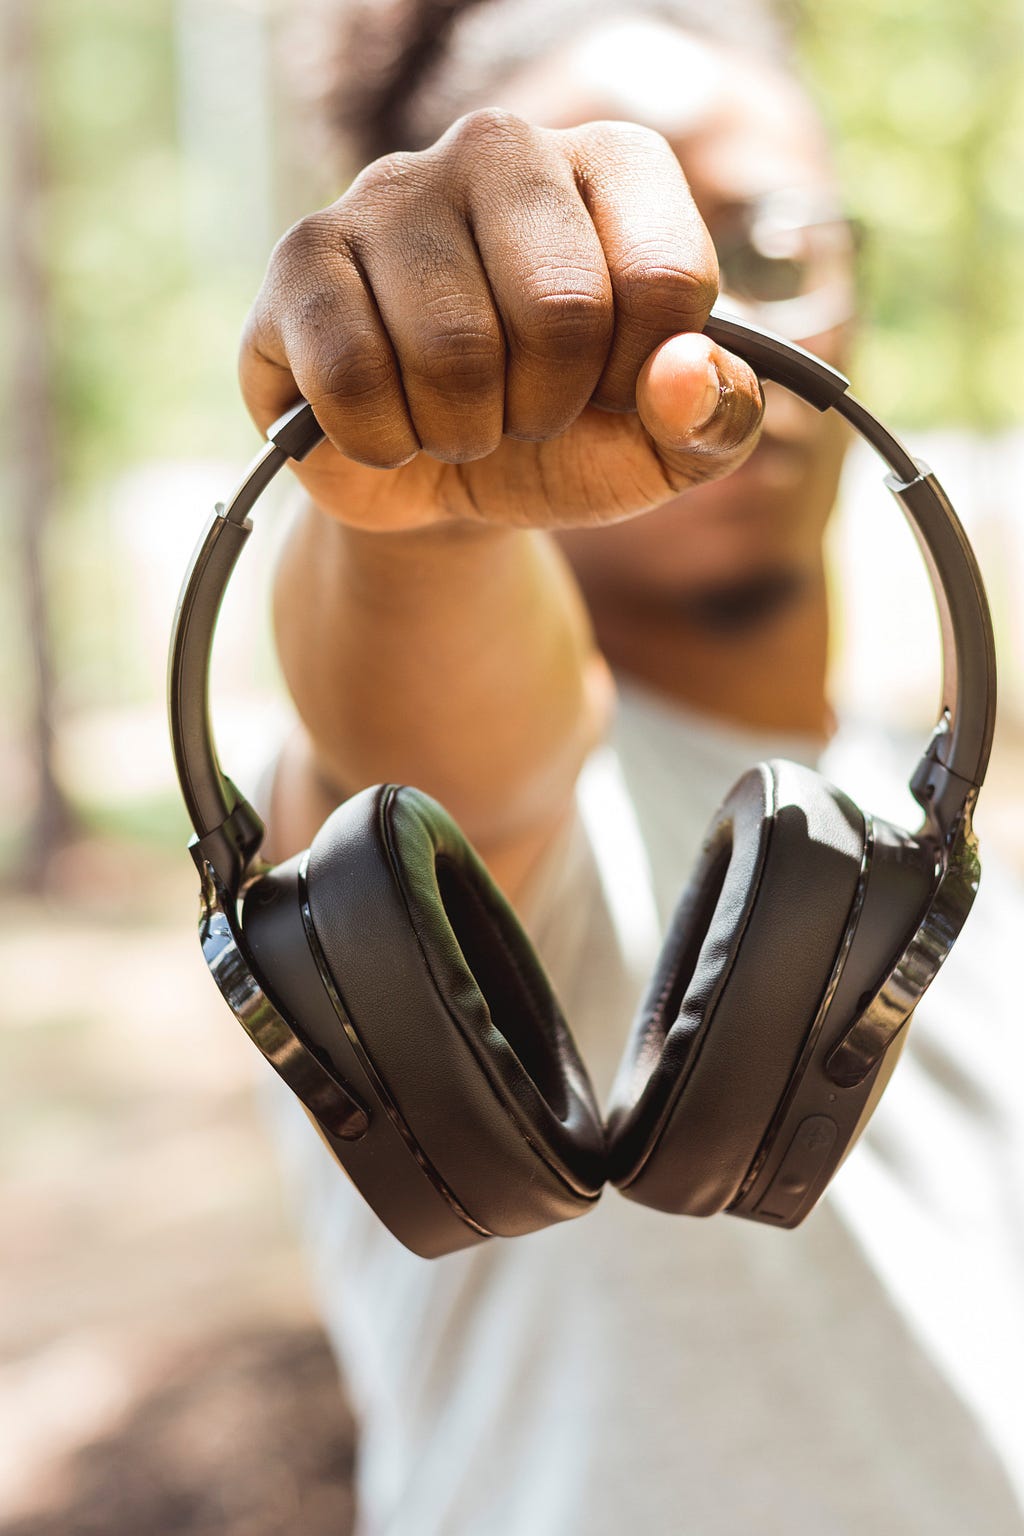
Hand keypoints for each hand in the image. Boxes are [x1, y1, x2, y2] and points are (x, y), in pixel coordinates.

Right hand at [239, 111, 763, 532]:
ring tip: (454, 418)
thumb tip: (682, 377)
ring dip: (462, 431)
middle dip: (548, 409)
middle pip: (562, 308)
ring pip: (452, 349)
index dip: (640, 381)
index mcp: (612, 164)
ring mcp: (391, 191)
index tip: (609, 391)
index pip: (666, 279)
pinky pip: (352, 373)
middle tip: (522, 413)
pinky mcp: (302, 256)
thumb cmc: (563, 442)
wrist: (441, 487)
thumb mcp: (662, 447)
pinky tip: (385, 424)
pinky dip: (381, 440)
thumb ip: (717, 415)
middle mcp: (501, 145)